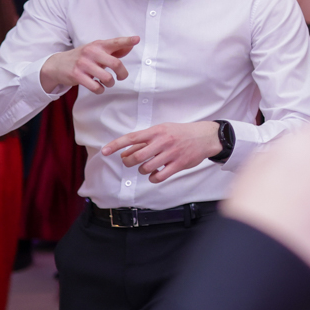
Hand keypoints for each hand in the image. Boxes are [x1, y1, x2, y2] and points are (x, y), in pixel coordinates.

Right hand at [41, 36, 139, 94]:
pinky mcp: (76, 75)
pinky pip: (96, 87)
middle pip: (116, 64)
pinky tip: (97, 86)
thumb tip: (131, 45)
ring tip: (106, 82)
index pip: (115, 42)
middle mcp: (91, 52)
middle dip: (123, 74)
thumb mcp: (97, 50)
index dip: (127, 41)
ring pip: (107, 78)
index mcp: (98, 45)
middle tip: (121, 77)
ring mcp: (83, 64)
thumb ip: (114, 49)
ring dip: (110, 83)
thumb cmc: (83, 58)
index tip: (137, 39)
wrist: (57, 65)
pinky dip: (100, 89)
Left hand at [102, 120, 220, 182]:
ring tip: (146, 167)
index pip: (132, 138)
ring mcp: (171, 153)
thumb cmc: (180, 133)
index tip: (104, 151)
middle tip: (130, 162)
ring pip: (146, 168)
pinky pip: (159, 176)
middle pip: (137, 156)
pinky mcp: (179, 164)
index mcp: (157, 131)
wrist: (205, 136)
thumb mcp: (162, 131)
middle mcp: (163, 141)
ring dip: (142, 170)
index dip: (116, 145)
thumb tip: (125, 153)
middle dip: (129, 162)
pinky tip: (154, 174)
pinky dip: (152, 178)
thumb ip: (144, 141)